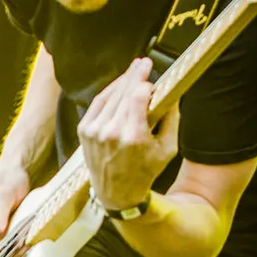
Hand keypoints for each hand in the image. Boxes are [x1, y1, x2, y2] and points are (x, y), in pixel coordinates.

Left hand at [77, 57, 178, 210]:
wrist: (115, 193)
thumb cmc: (145, 172)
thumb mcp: (167, 149)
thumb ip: (171, 119)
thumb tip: (172, 93)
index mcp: (133, 137)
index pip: (137, 97)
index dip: (143, 82)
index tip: (150, 74)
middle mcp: (111, 132)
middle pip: (124, 93)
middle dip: (135, 75)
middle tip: (144, 62)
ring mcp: (94, 131)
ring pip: (110, 96)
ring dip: (123, 81)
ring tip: (134, 69)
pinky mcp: (84, 130)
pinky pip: (98, 103)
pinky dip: (109, 92)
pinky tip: (119, 84)